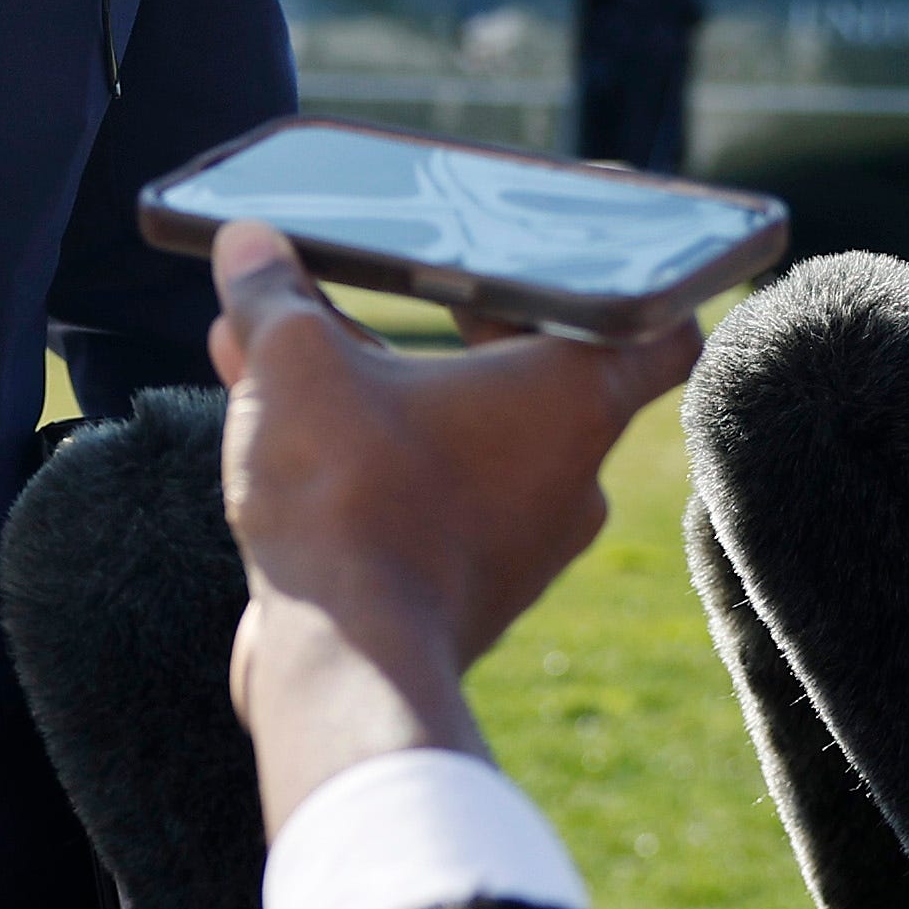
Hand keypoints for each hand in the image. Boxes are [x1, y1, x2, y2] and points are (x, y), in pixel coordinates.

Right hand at [204, 220, 695, 831]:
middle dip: (456, 326)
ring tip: (289, 347)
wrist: (342, 664)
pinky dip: (374, 458)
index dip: (632, 279)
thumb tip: (246, 243)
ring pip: (465, 437)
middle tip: (397, 285)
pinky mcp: (470, 593)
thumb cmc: (350, 496)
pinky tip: (277, 427)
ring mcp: (526, 543)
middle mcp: (572, 473)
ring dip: (387, 389)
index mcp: (575, 397)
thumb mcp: (293, 364)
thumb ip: (272, 294)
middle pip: (538, 374)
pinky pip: (432, 498)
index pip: (661, 325)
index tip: (577, 257)